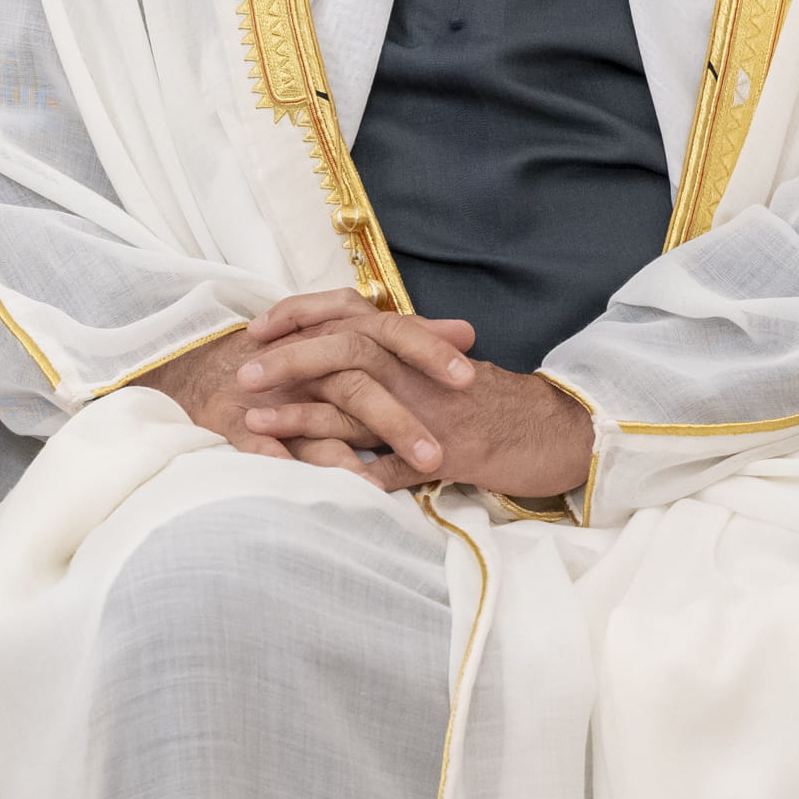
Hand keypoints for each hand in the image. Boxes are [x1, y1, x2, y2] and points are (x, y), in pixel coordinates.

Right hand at [137, 305, 479, 490]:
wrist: (200, 369)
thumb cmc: (286, 360)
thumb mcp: (347, 340)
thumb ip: (405, 339)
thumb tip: (466, 330)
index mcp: (334, 336)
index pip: (386, 333)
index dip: (425, 350)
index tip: (471, 377)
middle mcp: (303, 357)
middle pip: (355, 379)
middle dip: (397, 416)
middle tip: (437, 454)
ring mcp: (267, 390)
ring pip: (313, 415)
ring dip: (347, 449)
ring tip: (378, 484)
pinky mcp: (231, 420)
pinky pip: (259, 444)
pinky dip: (284, 460)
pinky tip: (310, 489)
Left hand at [224, 289, 596, 503]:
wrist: (557, 431)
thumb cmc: (490, 403)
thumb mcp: (435, 373)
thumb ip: (390, 362)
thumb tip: (334, 360)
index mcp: (412, 346)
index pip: (346, 316)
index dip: (297, 319)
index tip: (254, 332)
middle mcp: (420, 371)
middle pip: (346, 350)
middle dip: (289, 360)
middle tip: (242, 374)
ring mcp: (434, 411)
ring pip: (360, 405)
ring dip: (303, 415)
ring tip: (255, 423)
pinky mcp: (451, 452)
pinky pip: (393, 466)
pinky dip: (354, 473)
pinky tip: (313, 482)